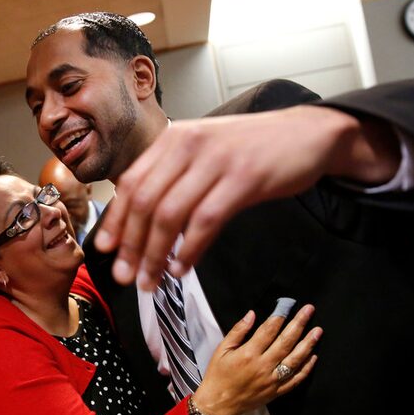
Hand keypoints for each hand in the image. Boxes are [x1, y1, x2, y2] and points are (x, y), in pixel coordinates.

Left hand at [94, 106, 368, 289]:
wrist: (308, 134)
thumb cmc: (251, 150)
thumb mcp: (203, 152)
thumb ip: (171, 176)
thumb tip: (138, 219)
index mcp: (173, 139)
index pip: (130, 182)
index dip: (115, 219)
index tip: (105, 249)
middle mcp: (188, 145)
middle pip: (144, 201)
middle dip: (130, 245)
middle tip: (125, 275)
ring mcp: (215, 160)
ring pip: (170, 214)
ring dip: (155, 254)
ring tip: (150, 280)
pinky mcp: (244, 178)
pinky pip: (205, 220)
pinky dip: (189, 249)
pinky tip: (181, 267)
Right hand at [192, 304, 319, 414]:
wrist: (218, 404)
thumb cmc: (217, 375)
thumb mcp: (221, 350)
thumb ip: (237, 331)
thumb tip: (252, 314)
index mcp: (248, 354)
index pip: (268, 330)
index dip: (279, 316)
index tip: (288, 305)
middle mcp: (263, 366)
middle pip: (285, 342)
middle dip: (298, 324)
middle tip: (309, 310)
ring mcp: (272, 380)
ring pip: (295, 359)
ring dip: (308, 344)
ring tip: (317, 331)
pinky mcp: (277, 392)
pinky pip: (296, 379)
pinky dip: (306, 368)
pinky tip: (314, 356)